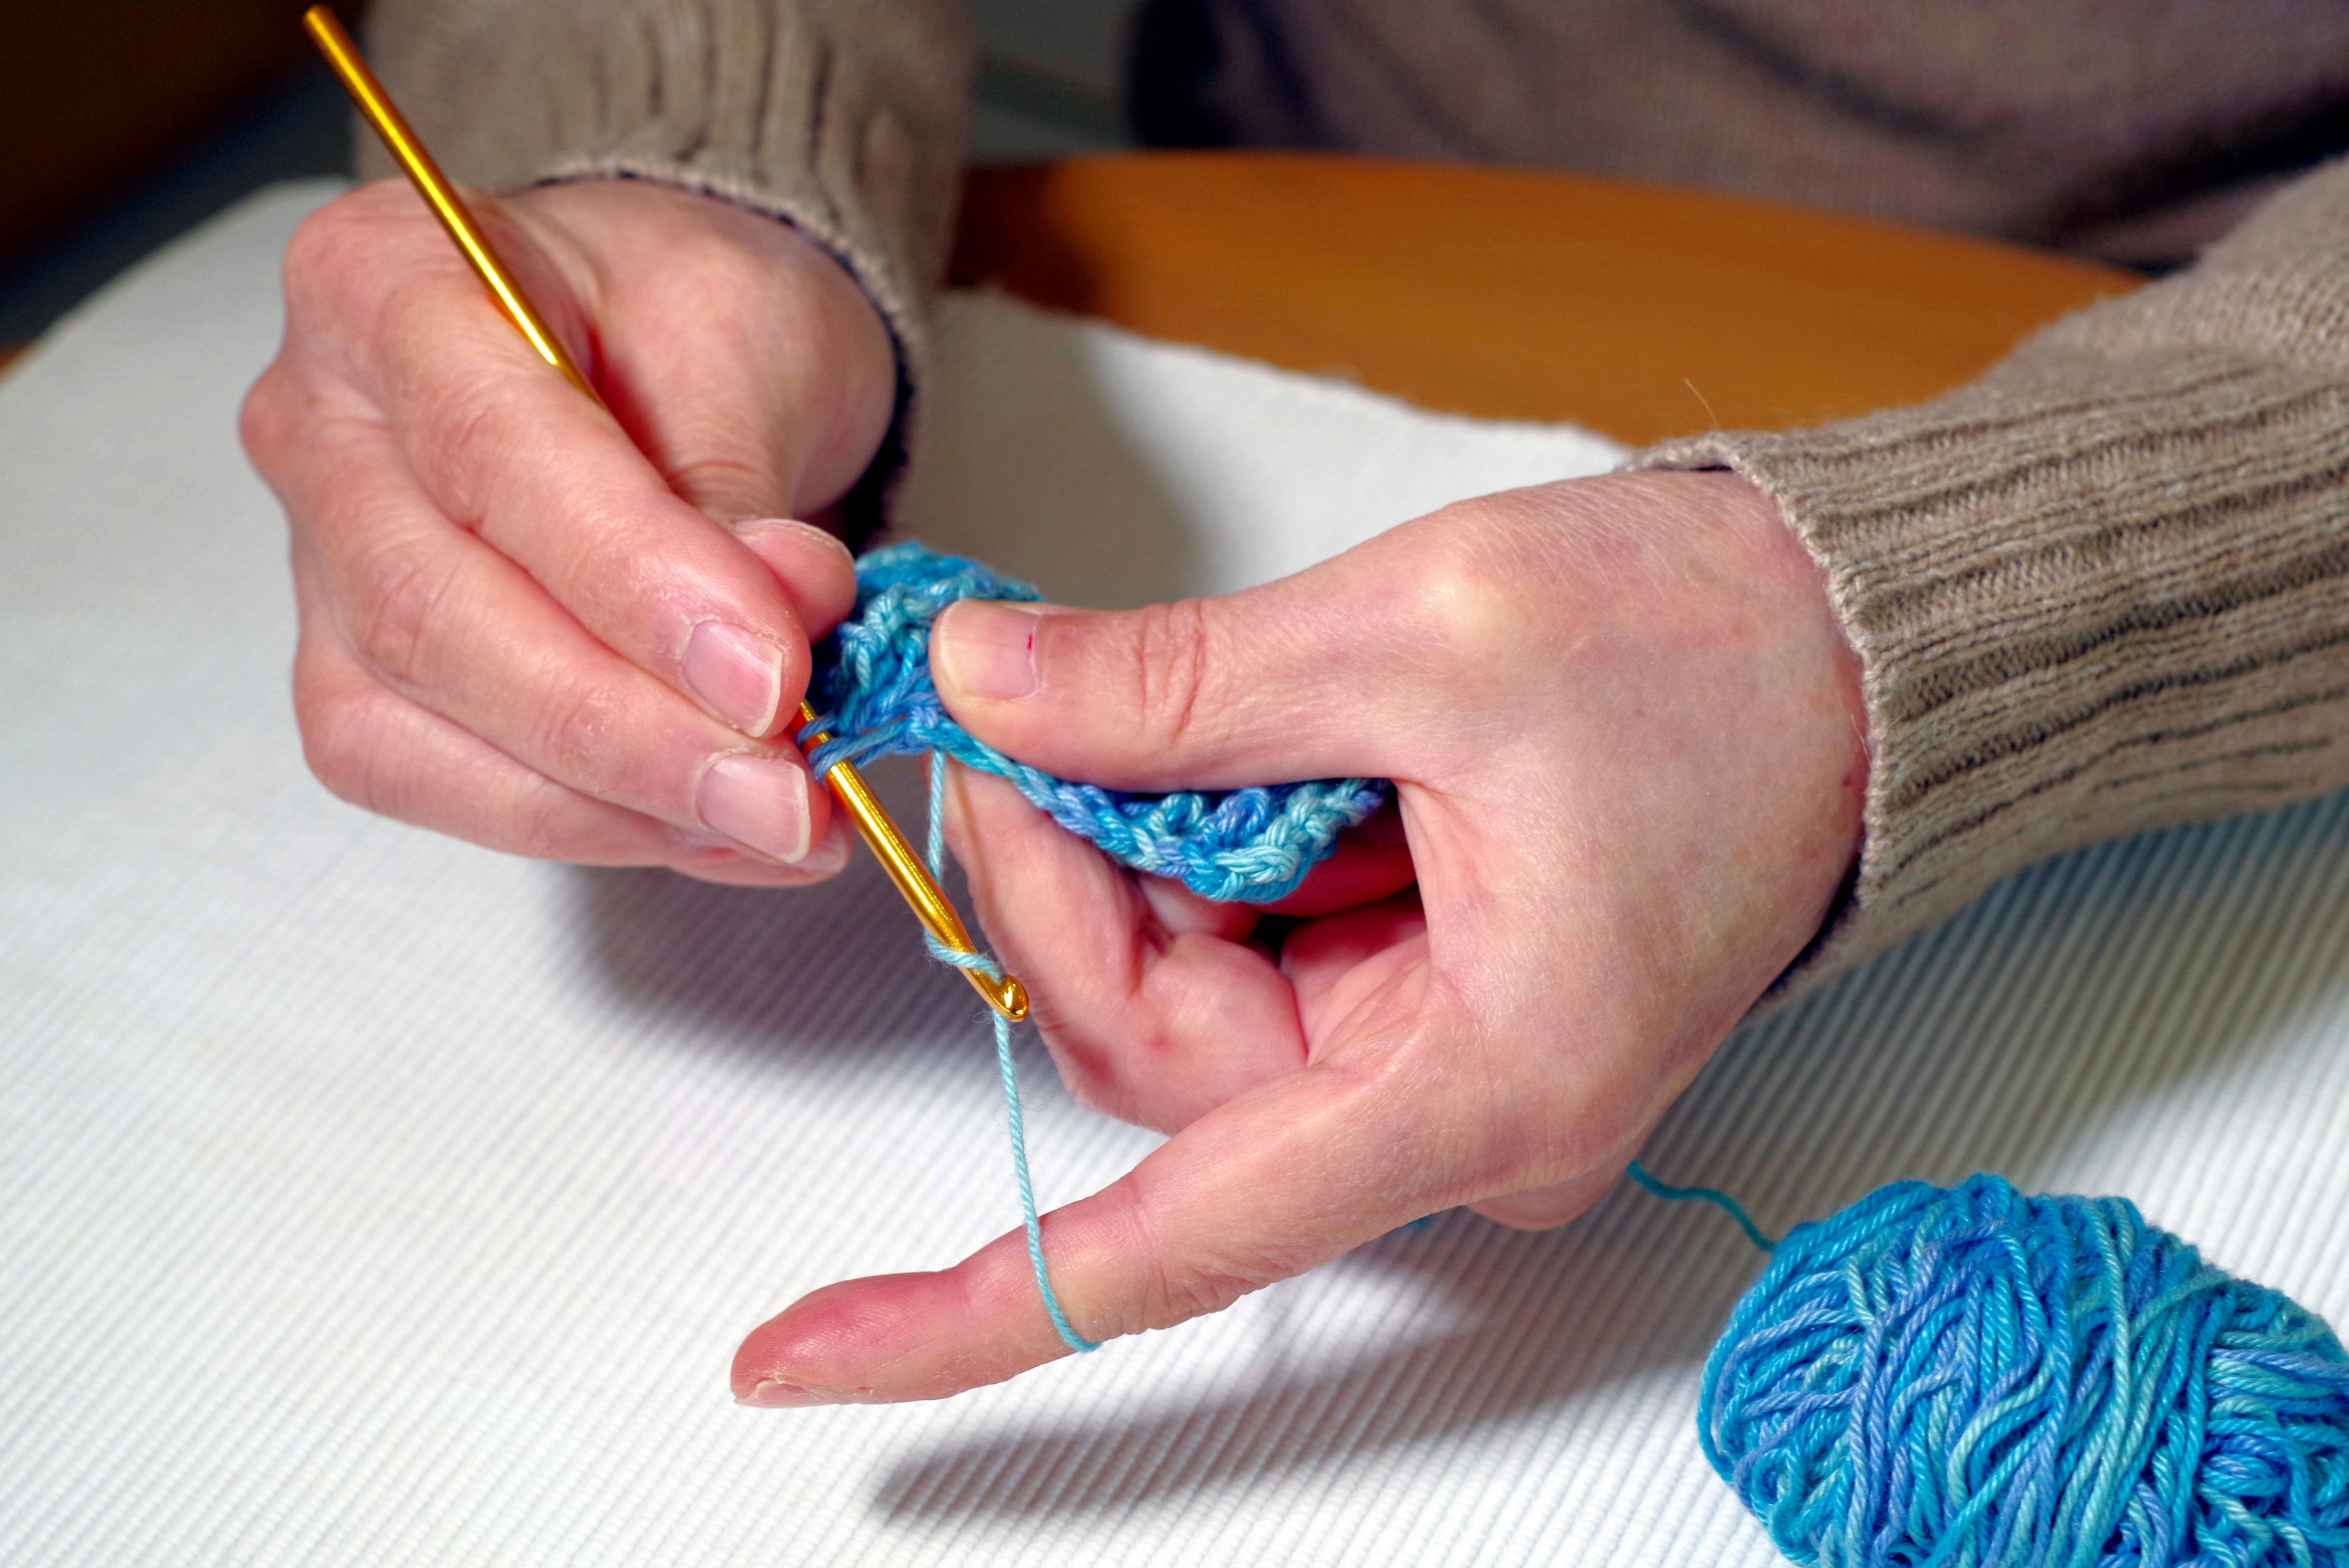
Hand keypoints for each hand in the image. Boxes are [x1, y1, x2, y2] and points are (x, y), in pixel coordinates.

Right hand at [242, 178, 897, 882]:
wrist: (674, 349)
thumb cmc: (693, 313)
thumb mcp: (749, 338)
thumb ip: (740, 486)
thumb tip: (771, 640)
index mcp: (389, 282)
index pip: (493, 454)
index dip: (635, 582)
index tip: (771, 671)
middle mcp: (320, 426)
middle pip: (434, 615)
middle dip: (631, 728)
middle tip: (788, 787)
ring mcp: (322, 568)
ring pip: (424, 730)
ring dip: (619, 801)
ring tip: (778, 820)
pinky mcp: (361, 681)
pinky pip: (448, 789)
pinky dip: (599, 826)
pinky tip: (717, 829)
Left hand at [730, 470, 1868, 1403]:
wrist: (1861, 646)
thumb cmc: (1708, 649)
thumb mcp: (1421, 632)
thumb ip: (1176, 685)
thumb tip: (984, 693)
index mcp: (1479, 1084)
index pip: (1179, 1249)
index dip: (970, 1311)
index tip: (796, 1359)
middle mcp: (1455, 1122)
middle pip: (1149, 1066)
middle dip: (1060, 888)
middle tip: (1029, 711)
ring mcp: (1437, 1069)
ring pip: (1177, 1008)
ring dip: (1127, 855)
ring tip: (1177, 708)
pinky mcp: (1424, 1007)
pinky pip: (1243, 962)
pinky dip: (1193, 852)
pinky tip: (1241, 751)